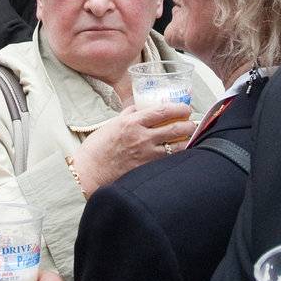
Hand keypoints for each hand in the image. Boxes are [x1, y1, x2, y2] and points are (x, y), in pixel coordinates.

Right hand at [71, 105, 196, 195]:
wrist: (88, 173)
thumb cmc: (97, 148)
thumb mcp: (112, 124)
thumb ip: (128, 115)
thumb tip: (141, 106)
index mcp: (132, 122)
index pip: (162, 111)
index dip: (178, 108)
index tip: (186, 108)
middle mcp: (141, 137)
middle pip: (175, 128)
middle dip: (189, 124)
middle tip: (192, 122)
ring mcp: (146, 155)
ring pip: (178, 147)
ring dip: (188, 140)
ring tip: (191, 137)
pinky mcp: (147, 169)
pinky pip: (170, 160)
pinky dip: (179, 156)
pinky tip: (182, 153)